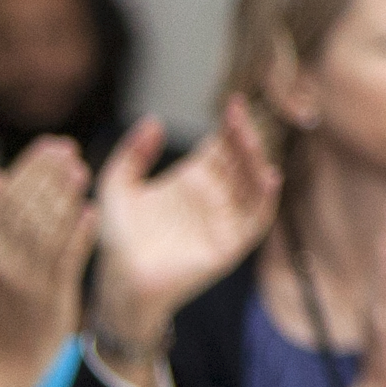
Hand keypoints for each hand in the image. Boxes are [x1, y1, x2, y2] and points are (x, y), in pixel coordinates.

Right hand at [0, 133, 96, 365]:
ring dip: (64, 198)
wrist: (5, 355)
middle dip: (49, 175)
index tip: (52, 145)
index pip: (7, 196)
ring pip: (46, 230)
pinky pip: (67, 260)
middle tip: (70, 150)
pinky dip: (80, 234)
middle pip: (26, 207)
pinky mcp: (51, 296)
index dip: (30, 167)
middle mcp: (1, 260)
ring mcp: (27, 278)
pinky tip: (92, 211)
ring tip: (81, 171)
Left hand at [84, 109, 277, 378]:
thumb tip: (155, 121)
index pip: (221, 147)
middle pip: (240, 161)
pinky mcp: (229, 246)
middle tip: (241, 116)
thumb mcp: (116, 187)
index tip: (233, 104)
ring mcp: (223, 221)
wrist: (119, 282)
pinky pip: (256, 220)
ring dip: (256, 161)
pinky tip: (269, 176)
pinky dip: (267, 199)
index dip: (231, 126)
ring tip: (249, 140)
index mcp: (191, 180)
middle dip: (245, 137)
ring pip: (252, 185)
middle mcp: (213, 197)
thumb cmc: (117, 238)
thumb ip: (132, 153)